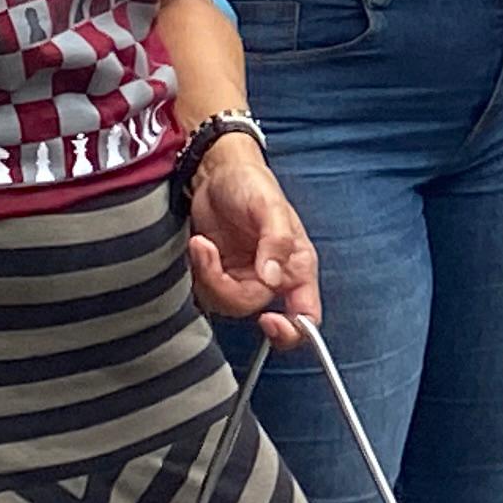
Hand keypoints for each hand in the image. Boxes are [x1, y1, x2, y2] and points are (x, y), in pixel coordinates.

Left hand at [184, 134, 317, 347]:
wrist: (215, 172)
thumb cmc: (251, 183)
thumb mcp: (269, 207)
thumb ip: (275, 242)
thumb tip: (272, 279)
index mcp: (297, 266)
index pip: (306, 315)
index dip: (291, 330)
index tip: (268, 321)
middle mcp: (272, 278)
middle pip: (250, 308)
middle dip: (223, 284)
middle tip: (208, 252)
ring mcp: (242, 278)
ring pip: (222, 303)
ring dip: (206, 275)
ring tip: (202, 243)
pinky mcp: (217, 275)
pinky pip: (204, 293)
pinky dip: (196, 273)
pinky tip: (198, 247)